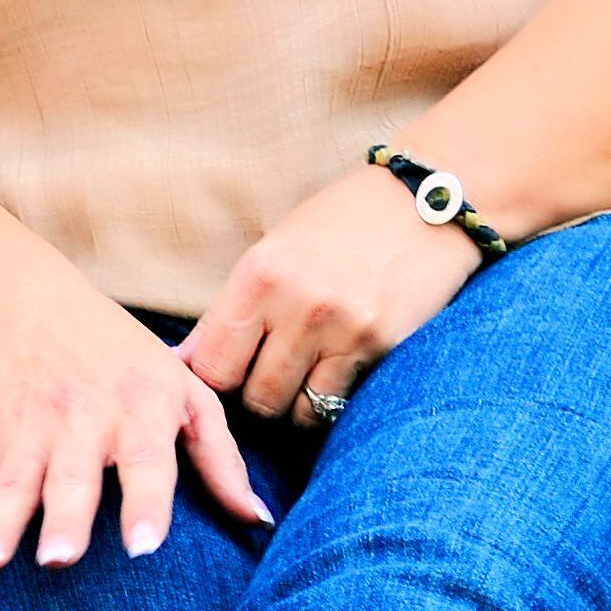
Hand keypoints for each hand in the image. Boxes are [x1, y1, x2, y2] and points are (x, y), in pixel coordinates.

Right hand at [0, 267, 269, 577]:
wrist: (31, 306)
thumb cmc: (126, 362)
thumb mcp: (185, 392)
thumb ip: (219, 458)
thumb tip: (258, 521)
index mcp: (140, 406)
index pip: (146, 459)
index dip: (145, 502)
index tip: (143, 549)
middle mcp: (82, 417)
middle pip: (71, 474)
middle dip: (64, 516)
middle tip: (58, 561)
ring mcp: (28, 428)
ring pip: (12, 481)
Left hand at [183, 165, 481, 423]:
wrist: (425, 200)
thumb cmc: (340, 224)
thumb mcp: (274, 251)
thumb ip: (232, 310)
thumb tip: (185, 362)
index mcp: (258, 276)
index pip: (212, 365)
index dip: (215, 380)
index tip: (228, 376)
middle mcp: (297, 305)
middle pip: (254, 397)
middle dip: (256, 397)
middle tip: (269, 379)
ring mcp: (343, 329)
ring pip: (298, 410)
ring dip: (296, 405)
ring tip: (304, 377)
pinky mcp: (383, 346)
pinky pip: (341, 403)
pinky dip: (332, 401)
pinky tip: (336, 375)